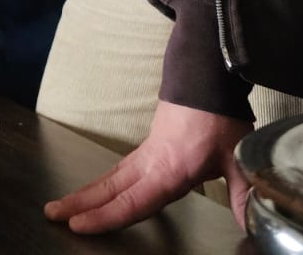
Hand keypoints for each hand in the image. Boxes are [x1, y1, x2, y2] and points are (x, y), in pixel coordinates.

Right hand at [44, 101, 253, 232]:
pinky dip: (103, 183)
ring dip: (86, 192)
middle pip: (110, 188)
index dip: (106, 216)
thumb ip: (241, 192)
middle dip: (81, 203)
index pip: (133, 200)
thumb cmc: (218, 116)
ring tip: (62, 205)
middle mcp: (151, 163)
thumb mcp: (236, 156)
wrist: (205, 77)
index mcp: (169, 169)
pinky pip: (120, 170)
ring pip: (111, 178)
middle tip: (52, 213)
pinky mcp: (149, 147)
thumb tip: (251, 222)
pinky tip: (98, 191)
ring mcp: (147, 153)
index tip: (78, 225)